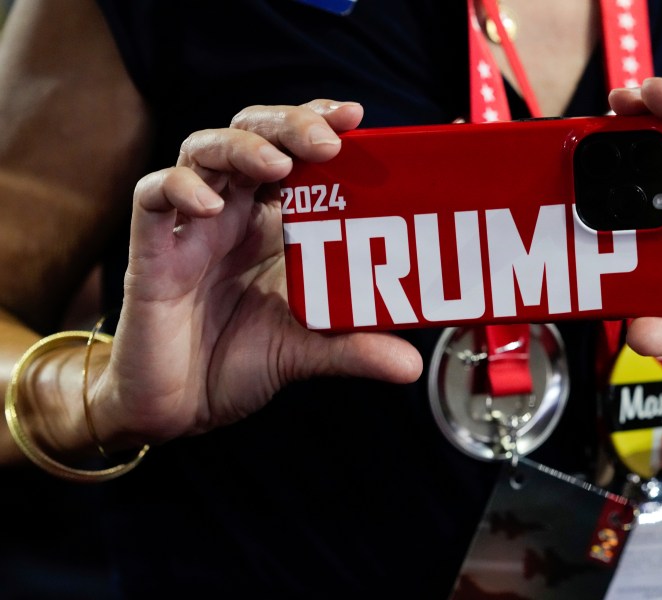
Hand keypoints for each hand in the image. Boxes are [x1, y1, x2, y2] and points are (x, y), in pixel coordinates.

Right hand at [95, 100, 422, 445]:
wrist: (178, 409)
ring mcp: (191, 228)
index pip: (294, 152)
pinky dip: (179, 188)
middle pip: (252, 134)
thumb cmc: (237, 364)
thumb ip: (354, 348)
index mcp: (273, 225)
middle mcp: (234, 214)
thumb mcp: (305, 352)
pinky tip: (210, 205)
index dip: (318, 125)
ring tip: (277, 161)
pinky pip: (153, 198)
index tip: (356, 117)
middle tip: (326, 139)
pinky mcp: (152, 252)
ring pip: (203, 151)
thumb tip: (411, 364)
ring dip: (242, 146)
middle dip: (287, 124)